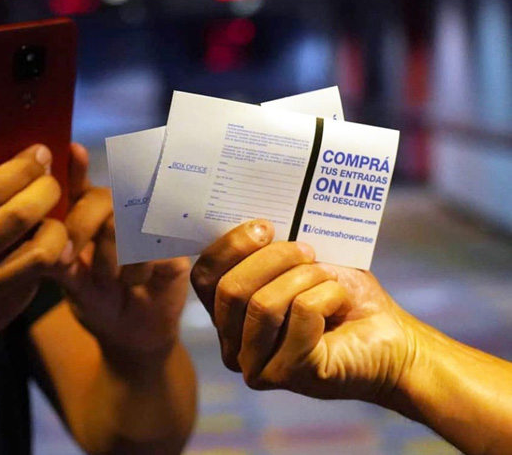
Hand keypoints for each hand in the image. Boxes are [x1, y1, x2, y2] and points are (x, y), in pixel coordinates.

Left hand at [52, 143, 189, 361]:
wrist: (133, 336)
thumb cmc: (99, 305)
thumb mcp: (73, 285)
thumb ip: (61, 260)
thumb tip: (45, 231)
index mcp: (93, 219)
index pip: (83, 189)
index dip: (78, 170)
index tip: (74, 152)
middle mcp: (122, 216)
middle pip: (104, 200)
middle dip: (83, 229)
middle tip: (77, 261)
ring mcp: (150, 229)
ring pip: (126, 223)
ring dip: (113, 258)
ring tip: (113, 281)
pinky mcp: (175, 248)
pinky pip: (153, 247)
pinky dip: (139, 269)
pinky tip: (140, 282)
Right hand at [190, 219, 413, 402]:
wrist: (392, 337)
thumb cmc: (343, 297)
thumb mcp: (302, 263)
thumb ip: (270, 249)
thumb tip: (253, 223)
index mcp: (229, 315)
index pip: (204, 277)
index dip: (229, 246)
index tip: (265, 226)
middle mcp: (233, 345)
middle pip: (230, 290)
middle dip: (272, 259)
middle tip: (307, 250)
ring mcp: (257, 365)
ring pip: (262, 305)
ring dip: (304, 278)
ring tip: (328, 279)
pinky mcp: (289, 374)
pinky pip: (300, 316)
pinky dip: (327, 296)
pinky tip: (340, 304)